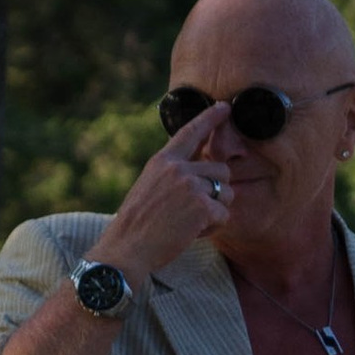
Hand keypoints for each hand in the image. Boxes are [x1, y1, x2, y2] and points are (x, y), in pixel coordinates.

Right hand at [86, 101, 246, 285]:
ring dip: (215, 211)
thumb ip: (174, 173)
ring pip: (227, 193)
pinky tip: (190, 233)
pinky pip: (223, 216)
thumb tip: (202, 167)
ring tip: (189, 223)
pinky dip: (211, 229)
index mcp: (163, 161)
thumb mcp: (149, 186)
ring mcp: (191, 186)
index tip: (224, 107)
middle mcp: (178, 168)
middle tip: (193, 211)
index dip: (209, 118)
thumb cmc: (137, 224)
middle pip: (222, 170)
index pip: (190, 132)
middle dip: (217, 192)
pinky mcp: (202, 207)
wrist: (126, 248)